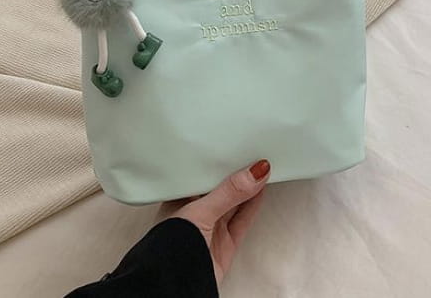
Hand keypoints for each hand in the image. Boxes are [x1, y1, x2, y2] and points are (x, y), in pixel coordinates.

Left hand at [157, 160, 270, 283]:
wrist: (175, 288)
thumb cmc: (168, 250)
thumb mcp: (199, 211)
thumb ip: (228, 192)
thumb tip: (253, 172)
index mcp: (178, 200)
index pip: (201, 174)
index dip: (217, 161)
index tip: (234, 147)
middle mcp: (194, 214)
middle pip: (220, 188)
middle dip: (235, 173)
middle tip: (252, 154)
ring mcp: (211, 229)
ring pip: (234, 203)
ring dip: (248, 188)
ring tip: (261, 167)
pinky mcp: (225, 244)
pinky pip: (242, 220)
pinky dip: (253, 205)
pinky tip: (260, 191)